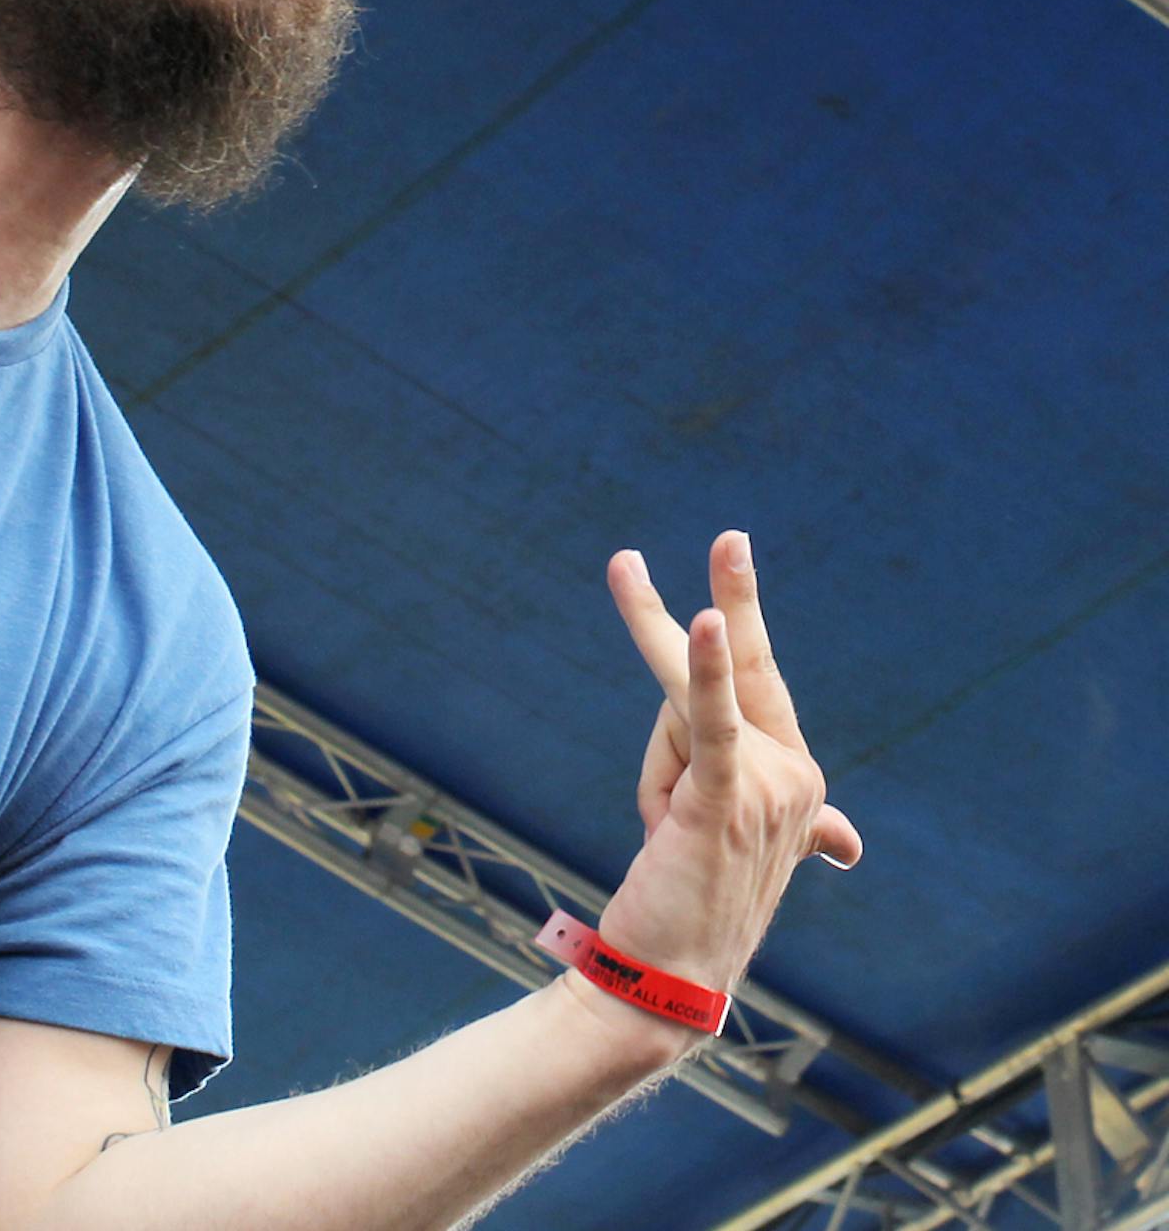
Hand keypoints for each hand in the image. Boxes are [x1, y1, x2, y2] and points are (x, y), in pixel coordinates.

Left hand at [573, 532, 859, 1043]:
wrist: (666, 976)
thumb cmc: (687, 893)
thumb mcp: (713, 818)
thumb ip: (756, 794)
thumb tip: (849, 845)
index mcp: (799, 776)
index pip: (739, 689)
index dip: (721, 642)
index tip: (732, 549)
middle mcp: (798, 778)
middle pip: (731, 675)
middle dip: (728, 602)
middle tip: (730, 532)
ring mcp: (768, 788)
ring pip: (683, 715)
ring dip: (657, 782)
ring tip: (672, 827)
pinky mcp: (724, 795)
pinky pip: (709, 716)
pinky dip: (701, 666)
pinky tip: (704, 617)